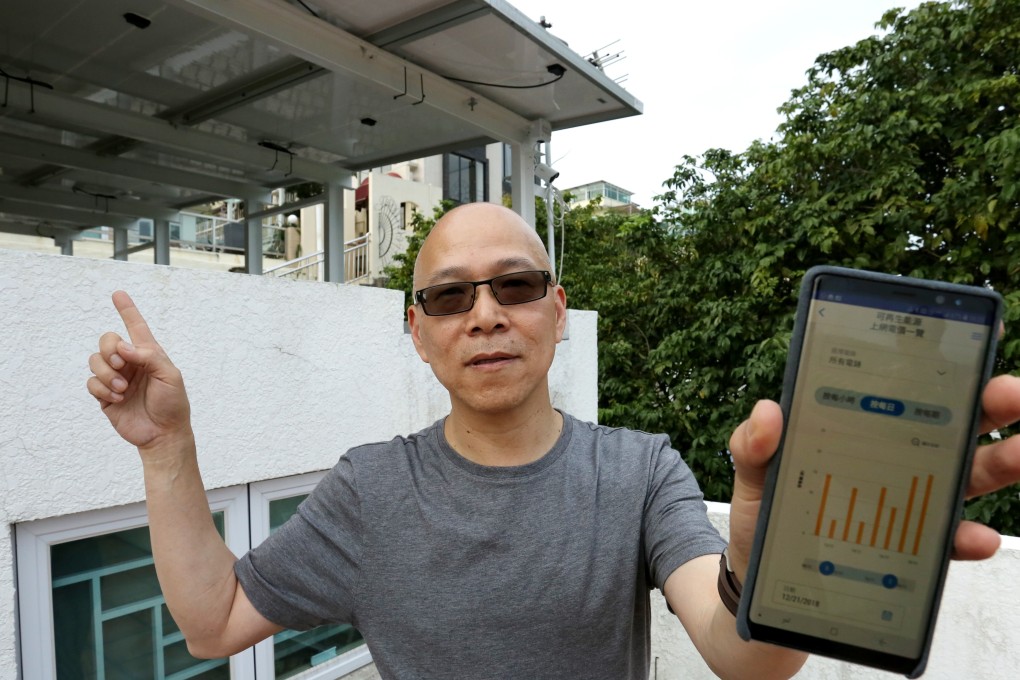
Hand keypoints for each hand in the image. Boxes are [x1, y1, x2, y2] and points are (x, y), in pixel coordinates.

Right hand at [87, 291, 191, 451]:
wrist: (163, 433)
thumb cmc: (172, 403)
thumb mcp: (170, 376)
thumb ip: (149, 356)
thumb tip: (123, 347)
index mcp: (148, 354)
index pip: (136, 327)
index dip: (127, 310)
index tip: (118, 294)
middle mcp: (130, 363)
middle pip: (107, 340)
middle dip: (109, 349)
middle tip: (121, 364)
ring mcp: (116, 378)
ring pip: (94, 361)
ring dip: (105, 372)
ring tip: (121, 387)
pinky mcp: (104, 395)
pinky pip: (90, 383)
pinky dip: (101, 388)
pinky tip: (117, 397)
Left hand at [726, 374, 1019, 577]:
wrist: (762, 581)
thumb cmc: (764, 516)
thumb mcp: (751, 475)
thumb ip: (753, 444)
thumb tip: (769, 412)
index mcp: (860, 429)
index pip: (908, 389)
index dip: (946, 363)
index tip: (979, 336)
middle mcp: (894, 459)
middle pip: (953, 426)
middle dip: (990, 404)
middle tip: (1011, 392)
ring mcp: (907, 504)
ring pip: (966, 477)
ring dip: (1000, 463)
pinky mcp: (908, 549)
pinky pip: (945, 543)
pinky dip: (965, 538)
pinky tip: (978, 536)